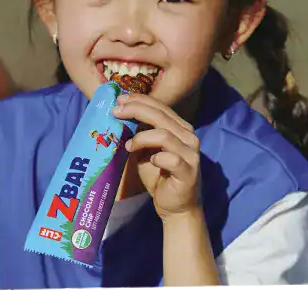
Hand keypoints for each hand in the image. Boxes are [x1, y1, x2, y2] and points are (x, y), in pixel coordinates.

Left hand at [113, 94, 201, 219]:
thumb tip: (121, 118)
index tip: (119, 100)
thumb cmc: (159, 177)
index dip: (139, 100)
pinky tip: (150, 161)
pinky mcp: (189, 172)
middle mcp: (188, 137)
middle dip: (136, 110)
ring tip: (128, 145)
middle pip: (161, 116)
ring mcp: (191, 154)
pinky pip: (172, 159)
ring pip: (165, 135)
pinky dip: (158, 157)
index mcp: (180, 128)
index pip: (160, 107)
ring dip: (142, 137)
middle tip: (116, 112)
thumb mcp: (146, 151)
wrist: (176, 207)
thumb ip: (140, 135)